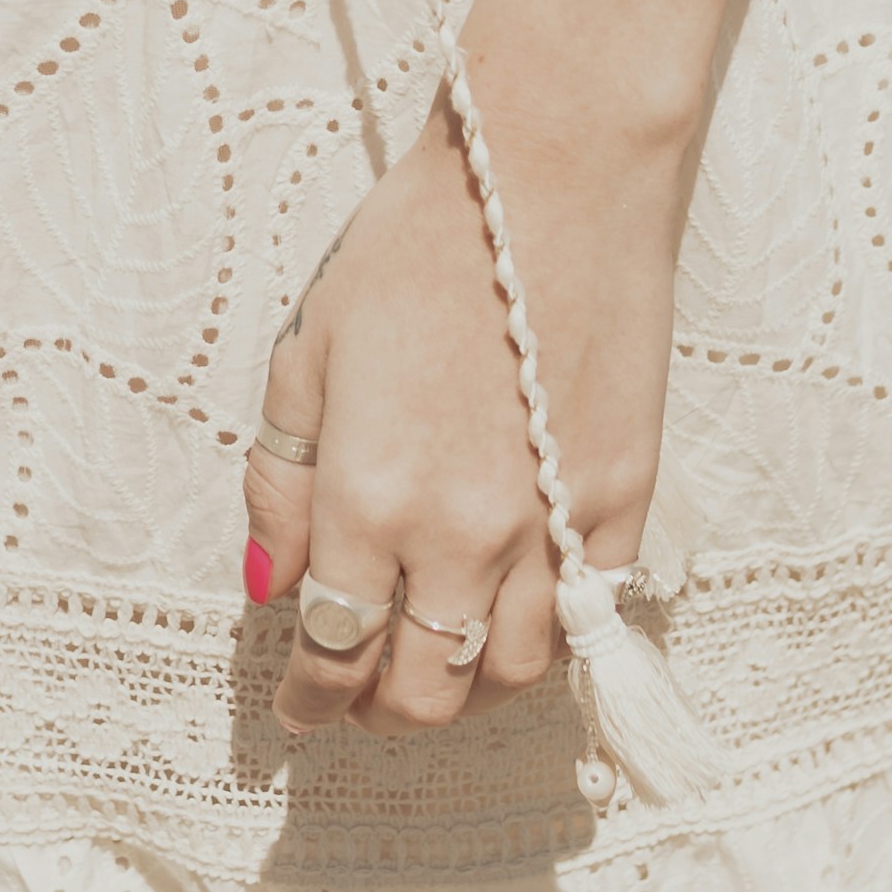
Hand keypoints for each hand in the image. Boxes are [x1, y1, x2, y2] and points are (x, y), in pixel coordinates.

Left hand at [246, 94, 678, 741]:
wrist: (550, 175)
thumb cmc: (416, 248)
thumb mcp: (308, 353)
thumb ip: (283, 483)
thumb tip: (269, 586)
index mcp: (371, 500)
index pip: (335, 652)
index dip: (310, 703)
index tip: (298, 716)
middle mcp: (464, 533)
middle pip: (426, 690)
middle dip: (381, 713)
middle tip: (359, 702)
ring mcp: (554, 522)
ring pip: (513, 675)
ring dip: (467, 695)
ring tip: (437, 672)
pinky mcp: (623, 496)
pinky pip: (588, 617)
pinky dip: (548, 644)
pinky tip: (516, 623)